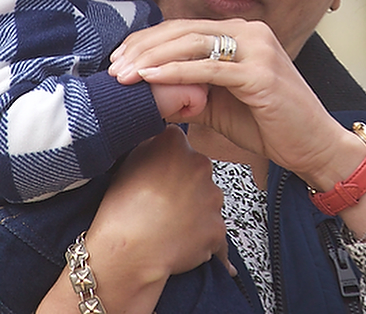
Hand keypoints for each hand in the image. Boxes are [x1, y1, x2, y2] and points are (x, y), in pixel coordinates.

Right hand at [38, 126, 232, 313]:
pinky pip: (213, 229)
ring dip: (195, 207)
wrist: (128, 251)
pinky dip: (202, 235)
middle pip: (196, 169)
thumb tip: (160, 141)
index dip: (168, 159)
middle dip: (184, 183)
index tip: (160, 172)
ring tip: (170, 224)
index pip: (178, 142)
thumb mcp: (126, 161)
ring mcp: (212, 195)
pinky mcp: (218, 226)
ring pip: (207, 198)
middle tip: (163, 202)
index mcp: (175, 143)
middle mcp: (199, 163)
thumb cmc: (121, 209)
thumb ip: (150, 144)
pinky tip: (182, 241)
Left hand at [109, 19, 359, 190]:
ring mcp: (257, 48)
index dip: (148, 41)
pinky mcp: (260, 72)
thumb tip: (144, 90)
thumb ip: (189, 91)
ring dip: (152, 58)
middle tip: (113, 68)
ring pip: (192, 44)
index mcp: (242, 33)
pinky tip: (149, 78)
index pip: (184, 29)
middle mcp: (250, 32)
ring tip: (122, 74)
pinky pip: (208, 68)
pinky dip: (175, 73)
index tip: (119, 59)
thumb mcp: (220, 104)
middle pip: (183, 32)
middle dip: (143, 48)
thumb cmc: (268, 125)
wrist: (314, 146)